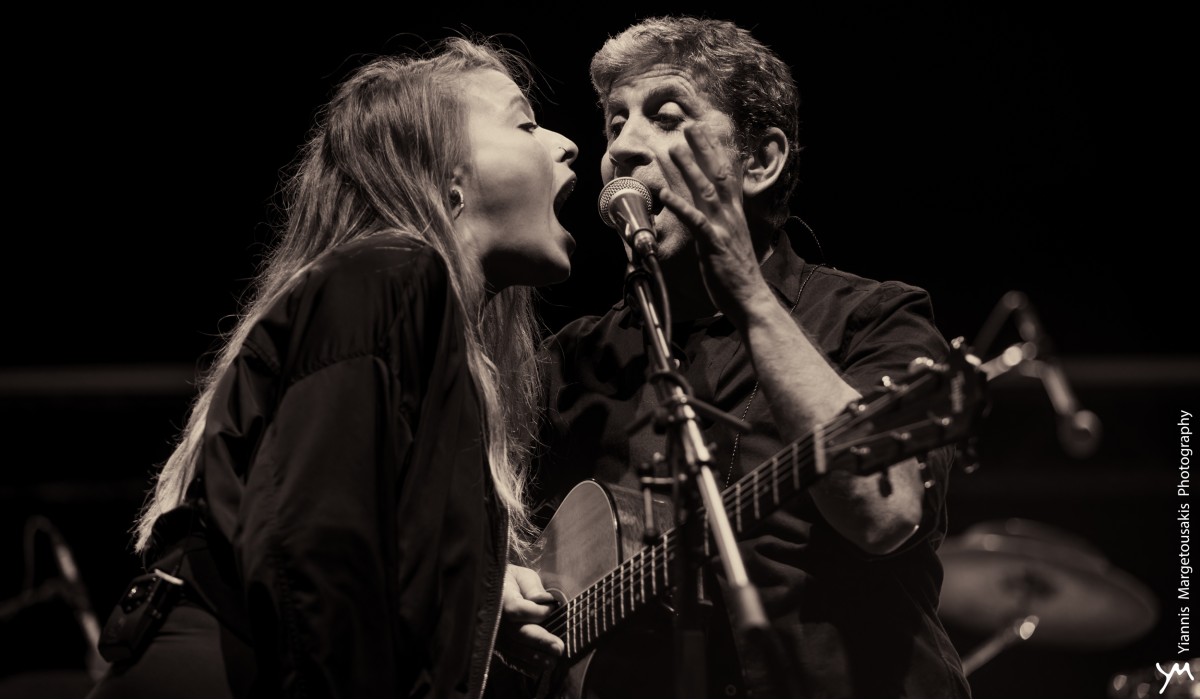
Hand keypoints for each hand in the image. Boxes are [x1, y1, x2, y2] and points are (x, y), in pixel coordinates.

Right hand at [496, 564, 563, 673]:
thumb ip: (532, 587)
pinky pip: (509, 659)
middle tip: (559, 647)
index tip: (553, 608)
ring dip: (534, 658)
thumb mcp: (522, 576)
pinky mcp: (496, 647)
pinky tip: (538, 670)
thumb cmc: (511, 582)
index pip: (517, 609)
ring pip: (514, 650)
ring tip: (552, 662)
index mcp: (500, 597)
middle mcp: (494, 619)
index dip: (537, 612)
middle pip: (517, 633)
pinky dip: (524, 666)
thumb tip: (544, 601)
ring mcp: (494, 635)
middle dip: (540, 641)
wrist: (489, 590)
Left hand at [659, 122, 774, 326]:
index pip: (726, 175)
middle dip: (703, 150)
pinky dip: (680, 205)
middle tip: (689, 127)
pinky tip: (665, 193)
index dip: (715, 152)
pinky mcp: (713, 244)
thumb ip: (722, 220)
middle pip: (717, 175)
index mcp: (734, 213)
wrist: (750, 298)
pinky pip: (695, 220)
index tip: (704, 131)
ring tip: (673, 150)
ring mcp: (722, 228)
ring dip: (689, 169)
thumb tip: (715, 206)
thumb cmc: (737, 273)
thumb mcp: (731, 239)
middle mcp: (730, 215)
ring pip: (705, 191)